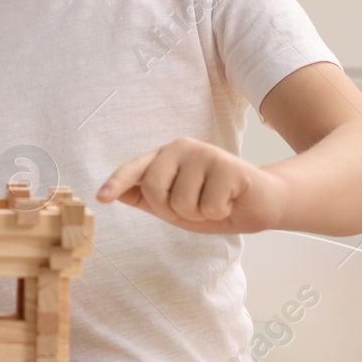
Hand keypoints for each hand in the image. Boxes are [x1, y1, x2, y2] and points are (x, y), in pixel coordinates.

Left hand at [95, 136, 286, 233]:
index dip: (117, 183)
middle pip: (154, 189)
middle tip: (196, 207)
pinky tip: (230, 200)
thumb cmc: (215, 203)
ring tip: (215, 202)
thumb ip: (148, 198)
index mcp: (165, 156)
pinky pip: (208, 207)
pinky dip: (220, 213)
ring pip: (181, 203)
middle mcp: (182, 147)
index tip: (101, 198)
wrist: (259, 204)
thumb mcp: (176, 206)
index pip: (135, 169)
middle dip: (172, 211)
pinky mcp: (227, 165)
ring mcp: (205, 153)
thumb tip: (115, 193)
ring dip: (200, 214)